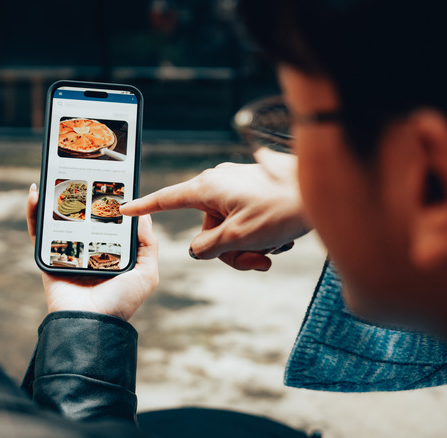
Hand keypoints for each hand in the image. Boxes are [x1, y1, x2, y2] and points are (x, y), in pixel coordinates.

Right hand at [27, 185, 158, 320]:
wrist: (90, 325)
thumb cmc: (120, 304)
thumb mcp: (146, 274)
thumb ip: (147, 245)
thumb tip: (143, 216)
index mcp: (111, 252)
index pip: (109, 221)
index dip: (109, 201)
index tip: (110, 179)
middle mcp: (89, 250)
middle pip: (83, 216)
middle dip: (80, 194)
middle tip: (81, 170)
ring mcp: (67, 252)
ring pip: (58, 219)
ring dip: (55, 197)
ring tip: (56, 175)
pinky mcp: (47, 257)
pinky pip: (38, 232)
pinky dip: (33, 212)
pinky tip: (35, 193)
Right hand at [120, 158, 309, 270]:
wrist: (322, 191)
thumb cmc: (281, 208)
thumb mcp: (239, 237)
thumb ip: (209, 247)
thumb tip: (200, 250)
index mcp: (208, 187)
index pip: (166, 199)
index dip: (144, 207)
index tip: (124, 208)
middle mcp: (219, 182)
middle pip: (207, 229)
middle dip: (229, 251)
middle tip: (256, 261)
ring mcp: (238, 185)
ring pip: (229, 229)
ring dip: (248, 247)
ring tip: (272, 250)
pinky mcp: (254, 190)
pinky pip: (245, 220)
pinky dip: (258, 235)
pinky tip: (279, 239)